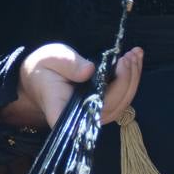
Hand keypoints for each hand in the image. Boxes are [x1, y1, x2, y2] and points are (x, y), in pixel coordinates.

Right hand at [0, 42, 143, 128]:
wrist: (38, 78)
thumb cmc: (42, 70)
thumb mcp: (50, 59)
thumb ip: (68, 64)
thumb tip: (89, 70)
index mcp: (65, 112)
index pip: (95, 110)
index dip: (114, 92)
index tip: (119, 64)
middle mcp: (84, 120)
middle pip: (115, 106)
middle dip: (128, 78)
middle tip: (130, 54)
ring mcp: (96, 115)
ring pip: (123, 102)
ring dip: (133, 77)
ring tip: (135, 53)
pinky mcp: (103, 107)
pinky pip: (122, 97)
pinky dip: (131, 79)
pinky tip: (134, 60)